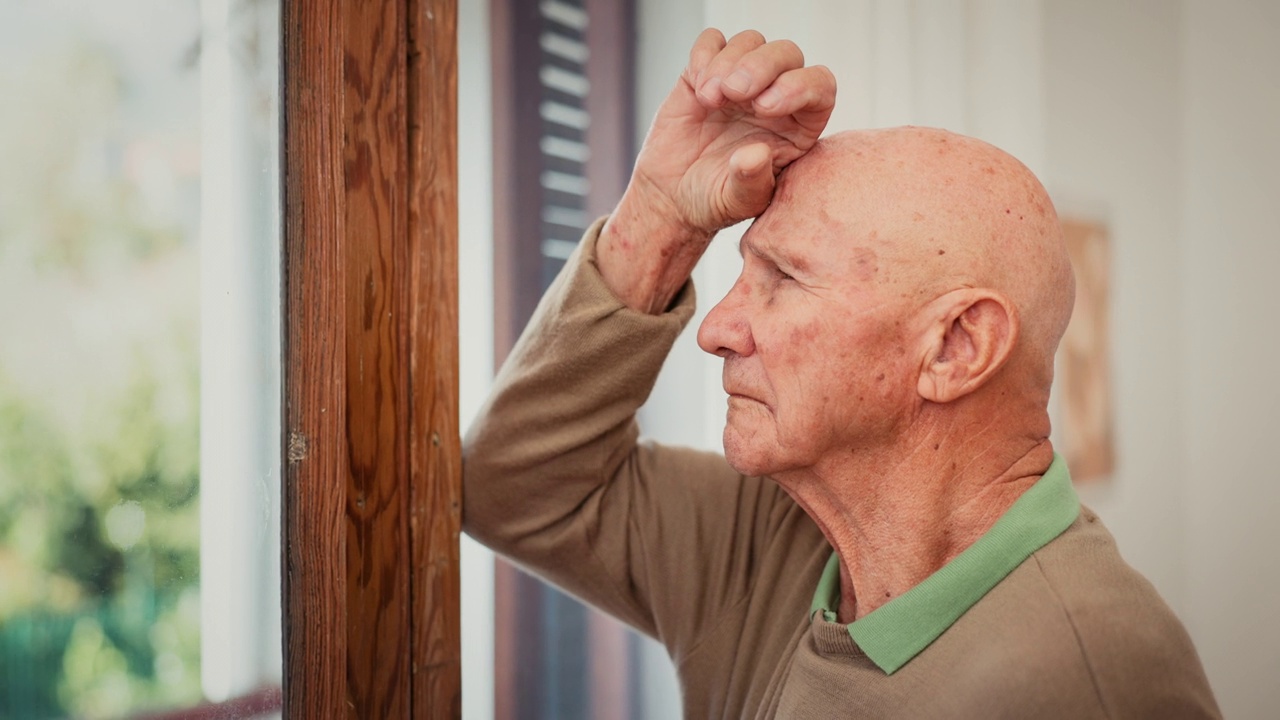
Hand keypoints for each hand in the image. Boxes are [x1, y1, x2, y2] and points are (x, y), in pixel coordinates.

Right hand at [598, 29, 835, 313]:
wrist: (674, 196)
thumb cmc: (715, 201)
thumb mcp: (737, 201)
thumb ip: (752, 181)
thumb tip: (756, 153)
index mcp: (799, 126)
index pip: (819, 87)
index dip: (799, 86)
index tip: (765, 106)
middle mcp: (776, 95)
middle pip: (787, 54)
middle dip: (761, 66)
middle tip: (732, 93)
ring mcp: (742, 81)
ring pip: (751, 42)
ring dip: (728, 63)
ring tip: (709, 99)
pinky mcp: (708, 71)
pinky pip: (713, 40)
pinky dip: (705, 55)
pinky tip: (697, 88)